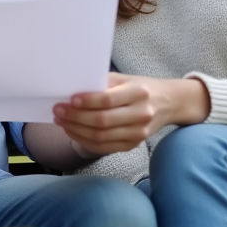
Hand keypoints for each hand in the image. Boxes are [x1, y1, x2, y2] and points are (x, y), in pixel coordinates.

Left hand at [52, 73, 209, 154]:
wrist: (168, 103)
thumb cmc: (141, 88)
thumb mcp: (125, 79)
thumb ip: (103, 83)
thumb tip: (74, 89)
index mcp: (138, 92)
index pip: (107, 100)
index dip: (86, 101)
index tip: (69, 99)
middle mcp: (141, 114)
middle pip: (102, 121)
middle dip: (76, 117)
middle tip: (59, 111)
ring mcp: (139, 133)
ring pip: (101, 137)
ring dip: (76, 130)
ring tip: (62, 121)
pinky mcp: (134, 144)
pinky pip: (104, 147)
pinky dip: (85, 141)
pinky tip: (74, 132)